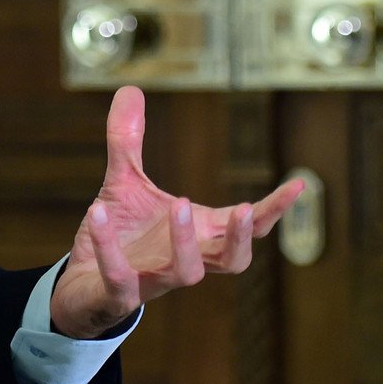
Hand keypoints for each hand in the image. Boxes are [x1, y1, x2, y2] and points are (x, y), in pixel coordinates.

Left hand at [50, 86, 303, 339]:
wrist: (84, 284)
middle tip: (245, 209)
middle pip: (232, 260)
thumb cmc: (120, 236)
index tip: (298, 184)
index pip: (247, 227)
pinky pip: (120, 279)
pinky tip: (97, 214)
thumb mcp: (123, 182)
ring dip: (186, 241)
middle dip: (242, 236)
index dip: (274, 210)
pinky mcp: (118, 295)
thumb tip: (129, 88)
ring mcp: (154, 281)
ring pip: (186, 273)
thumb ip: (128, 140)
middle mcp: (185, 260)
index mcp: (199, 235)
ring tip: (180, 204)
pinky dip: (110, 248)